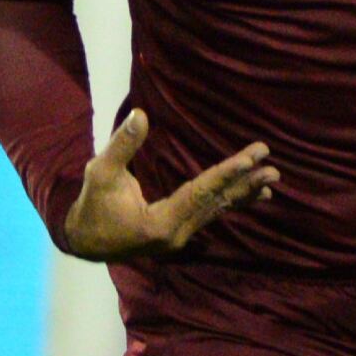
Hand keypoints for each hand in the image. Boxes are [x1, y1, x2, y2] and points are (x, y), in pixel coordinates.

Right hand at [60, 109, 277, 262]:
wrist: (84, 241)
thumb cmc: (92, 206)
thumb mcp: (100, 173)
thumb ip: (122, 146)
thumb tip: (140, 115)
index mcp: (160, 224)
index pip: (199, 193)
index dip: (226, 174)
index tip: (251, 159)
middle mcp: (177, 235)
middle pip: (215, 203)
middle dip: (244, 183)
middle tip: (272, 166)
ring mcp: (180, 237)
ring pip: (217, 211)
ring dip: (243, 194)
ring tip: (271, 181)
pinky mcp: (180, 233)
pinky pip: (210, 215)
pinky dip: (231, 203)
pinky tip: (252, 196)